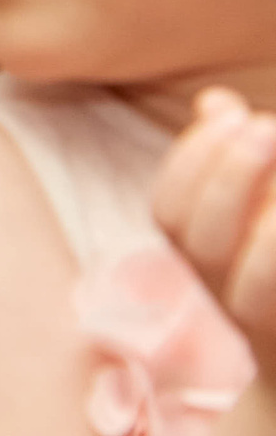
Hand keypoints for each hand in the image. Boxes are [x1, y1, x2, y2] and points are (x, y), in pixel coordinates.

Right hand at [154, 90, 275, 362]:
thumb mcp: (263, 212)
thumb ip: (238, 164)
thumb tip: (214, 102)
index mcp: (210, 266)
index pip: (170, 214)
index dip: (190, 162)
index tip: (230, 112)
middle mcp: (230, 303)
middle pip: (201, 244)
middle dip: (226, 178)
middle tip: (268, 126)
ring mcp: (268, 334)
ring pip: (253, 290)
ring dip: (270, 231)